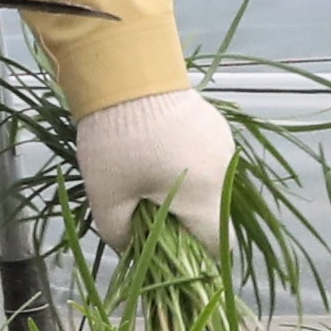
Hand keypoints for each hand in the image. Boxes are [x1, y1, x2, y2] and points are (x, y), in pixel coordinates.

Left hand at [75, 87, 232, 252]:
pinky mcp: (213, 122)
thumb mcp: (106, 196)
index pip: (218, 245)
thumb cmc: (116, 141)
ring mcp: (222, 143)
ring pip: (209, 184)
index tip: (169, 254)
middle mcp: (224, 172)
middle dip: (184, 222)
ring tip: (146, 178)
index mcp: (205, 197)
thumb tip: (130, 249)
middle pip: (213, 214)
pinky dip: (185, 166)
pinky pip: (204, 158)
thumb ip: (119, 234)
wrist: (125, 72)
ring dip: (184, 191)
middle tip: (147, 214)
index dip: (197, 258)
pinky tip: (154, 153)